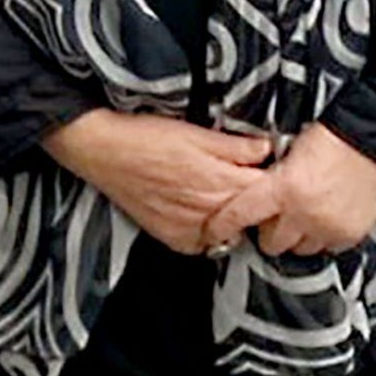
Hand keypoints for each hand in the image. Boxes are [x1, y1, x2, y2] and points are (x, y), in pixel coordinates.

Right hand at [42, 110, 273, 256]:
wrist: (104, 151)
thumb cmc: (148, 137)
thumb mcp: (196, 132)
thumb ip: (235, 146)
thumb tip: (267, 150)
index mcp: (221, 183)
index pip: (267, 193)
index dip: (270, 180)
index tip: (267, 171)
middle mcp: (210, 214)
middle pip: (252, 215)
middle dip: (253, 200)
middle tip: (240, 179)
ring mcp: (192, 232)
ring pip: (231, 231)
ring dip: (231, 216)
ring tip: (215, 192)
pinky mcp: (175, 240)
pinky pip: (206, 243)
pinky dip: (208, 230)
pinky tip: (197, 208)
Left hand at [202, 123, 375, 257]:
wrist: (372, 139)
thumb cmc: (332, 136)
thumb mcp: (288, 150)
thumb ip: (270, 175)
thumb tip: (251, 186)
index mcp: (284, 188)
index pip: (241, 214)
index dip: (223, 225)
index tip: (214, 231)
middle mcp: (305, 213)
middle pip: (271, 242)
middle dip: (268, 230)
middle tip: (273, 215)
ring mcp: (328, 227)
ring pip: (300, 249)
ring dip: (297, 235)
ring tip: (302, 213)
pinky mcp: (350, 235)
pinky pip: (328, 247)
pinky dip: (323, 235)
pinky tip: (324, 215)